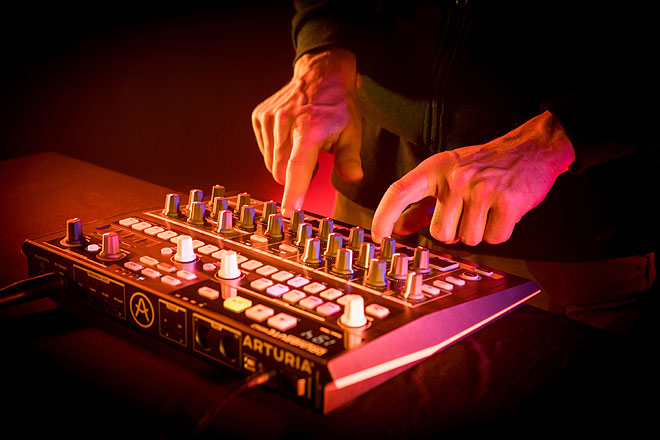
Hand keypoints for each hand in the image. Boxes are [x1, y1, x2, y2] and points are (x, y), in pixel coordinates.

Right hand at [251, 48, 362, 215]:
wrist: (320, 74)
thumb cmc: (337, 106)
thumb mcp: (351, 131)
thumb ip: (349, 159)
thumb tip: (353, 178)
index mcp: (309, 129)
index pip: (297, 168)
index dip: (293, 192)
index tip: (288, 212)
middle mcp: (285, 123)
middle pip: (280, 173)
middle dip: (294, 178)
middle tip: (314, 162)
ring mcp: (269, 119)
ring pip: (271, 163)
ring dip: (285, 164)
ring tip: (303, 146)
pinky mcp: (259, 117)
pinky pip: (264, 150)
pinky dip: (276, 152)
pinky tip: (290, 138)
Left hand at [371, 111, 575, 245]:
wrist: (532, 148)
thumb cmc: (485, 165)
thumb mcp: (448, 175)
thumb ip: (422, 204)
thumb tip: (398, 228)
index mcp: (435, 168)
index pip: (400, 191)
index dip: (384, 215)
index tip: (377, 236)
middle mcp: (455, 178)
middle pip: (440, 234)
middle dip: (454, 232)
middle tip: (469, 212)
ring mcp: (480, 189)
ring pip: (468, 240)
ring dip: (479, 232)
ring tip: (488, 208)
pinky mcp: (506, 202)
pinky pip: (494, 239)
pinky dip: (500, 232)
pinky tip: (503, 212)